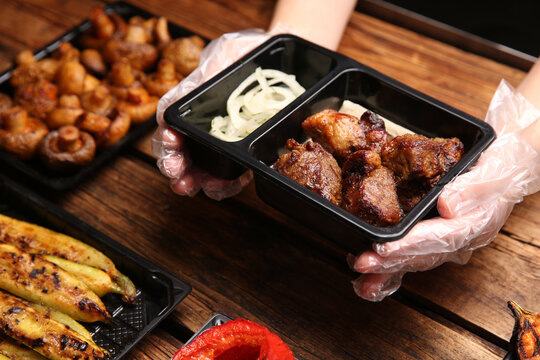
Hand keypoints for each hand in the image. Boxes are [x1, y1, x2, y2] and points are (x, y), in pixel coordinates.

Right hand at [153, 29, 274, 199]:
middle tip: (180, 177)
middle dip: (177, 168)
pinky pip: (231, 173)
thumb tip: (180, 99)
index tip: (171, 143)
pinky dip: (224, 183)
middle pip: (182, 152)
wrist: (278, 57)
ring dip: (197, 181)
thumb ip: (203, 75)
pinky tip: (221, 185)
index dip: (166, 139)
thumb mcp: (223, 55)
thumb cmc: (246, 51)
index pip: (170, 125)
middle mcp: (204, 125)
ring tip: (197, 187)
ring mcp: (223, 140)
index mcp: (193, 104)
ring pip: (203, 168)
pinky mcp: (244, 151)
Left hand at [349, 80, 539, 300]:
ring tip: (361, 279)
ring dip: (386, 271)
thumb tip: (449, 206)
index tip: (384, 248)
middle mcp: (460, 238)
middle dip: (390, 262)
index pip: (441, 238)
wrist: (506, 167)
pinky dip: (389, 271)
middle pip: (423, 255)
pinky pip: (411, 258)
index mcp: (477, 224)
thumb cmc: (503, 166)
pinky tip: (368, 284)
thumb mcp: (496, 169)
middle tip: (362, 263)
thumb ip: (474, 187)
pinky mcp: (433, 238)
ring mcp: (446, 241)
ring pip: (414, 261)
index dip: (411, 244)